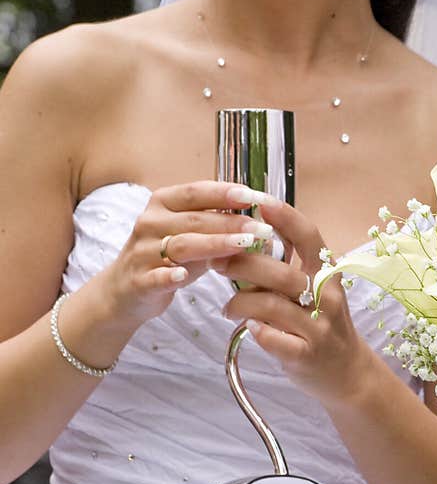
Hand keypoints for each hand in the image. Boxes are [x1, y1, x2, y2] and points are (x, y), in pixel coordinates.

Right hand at [102, 181, 276, 329]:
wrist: (126, 290)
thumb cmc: (167, 257)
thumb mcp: (192, 236)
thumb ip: (219, 227)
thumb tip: (261, 220)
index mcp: (163, 204)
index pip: (196, 192)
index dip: (225, 193)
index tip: (254, 196)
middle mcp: (150, 223)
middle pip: (195, 219)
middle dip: (231, 222)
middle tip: (263, 228)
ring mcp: (143, 251)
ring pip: (181, 245)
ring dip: (215, 244)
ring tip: (244, 244)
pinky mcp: (139, 281)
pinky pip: (156, 277)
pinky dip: (168, 275)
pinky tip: (183, 276)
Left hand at [215, 202, 373, 404]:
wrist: (347, 372)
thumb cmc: (321, 323)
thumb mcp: (315, 287)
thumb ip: (290, 261)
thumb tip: (251, 227)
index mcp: (327, 274)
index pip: (309, 237)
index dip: (285, 217)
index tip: (259, 201)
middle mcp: (327, 298)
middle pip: (282, 271)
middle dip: (244, 263)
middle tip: (217, 262)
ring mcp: (318, 328)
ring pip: (271, 305)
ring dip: (240, 303)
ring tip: (227, 307)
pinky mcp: (306, 355)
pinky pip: (273, 339)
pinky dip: (256, 330)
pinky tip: (247, 327)